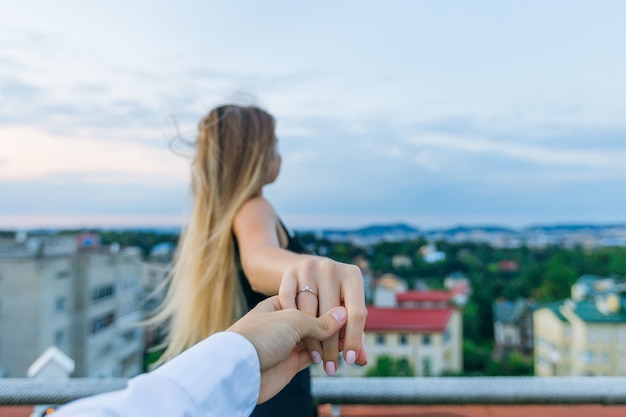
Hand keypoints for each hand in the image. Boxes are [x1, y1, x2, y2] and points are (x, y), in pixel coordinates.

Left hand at [228, 296, 346, 402]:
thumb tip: (344, 316)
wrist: (237, 370)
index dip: (330, 305)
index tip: (348, 307)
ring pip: (316, 339)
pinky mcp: (290, 362)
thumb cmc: (260, 336)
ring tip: (352, 342)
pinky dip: (328, 354)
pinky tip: (343, 352)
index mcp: (279, 303)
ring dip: (334, 341)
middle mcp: (283, 321)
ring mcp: (287, 342)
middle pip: (316, 319)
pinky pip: (314, 355)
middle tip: (354, 327)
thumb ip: (320, 320)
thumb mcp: (293, 320)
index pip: (311, 299)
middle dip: (335, 325)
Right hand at [278, 258, 367, 375]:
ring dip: (312, 339)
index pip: (357, 313)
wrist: (307, 269)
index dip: (354, 339)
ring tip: (316, 359)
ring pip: (309, 310)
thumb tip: (361, 360)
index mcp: (352, 276)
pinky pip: (289, 301)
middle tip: (330, 369)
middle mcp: (331, 268)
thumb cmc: (333, 296)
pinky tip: (297, 341)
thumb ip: (355, 333)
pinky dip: (291, 321)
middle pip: (331, 314)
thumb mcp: (346, 308)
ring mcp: (309, 267)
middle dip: (331, 346)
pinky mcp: (290, 272)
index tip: (348, 361)